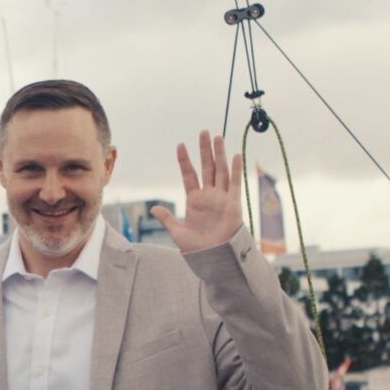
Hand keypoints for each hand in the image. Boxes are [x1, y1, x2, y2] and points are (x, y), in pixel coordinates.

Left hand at [152, 130, 243, 252]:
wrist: (215, 258)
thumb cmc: (197, 248)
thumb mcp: (178, 233)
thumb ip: (167, 219)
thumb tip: (153, 209)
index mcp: (194, 200)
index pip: (189, 175)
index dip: (185, 161)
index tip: (180, 145)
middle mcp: (209, 195)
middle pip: (206, 167)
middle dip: (204, 150)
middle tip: (203, 132)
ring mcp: (222, 198)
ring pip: (221, 171)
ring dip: (219, 154)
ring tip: (218, 137)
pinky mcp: (234, 204)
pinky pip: (235, 184)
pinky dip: (236, 170)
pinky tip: (235, 156)